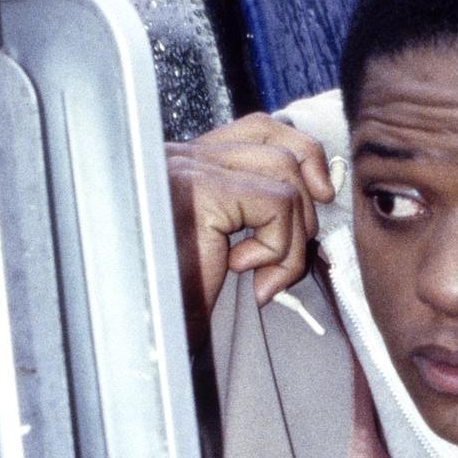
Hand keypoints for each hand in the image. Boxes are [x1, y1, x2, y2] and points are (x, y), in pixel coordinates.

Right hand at [167, 114, 334, 341]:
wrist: (137, 328)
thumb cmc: (172, 298)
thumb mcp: (221, 248)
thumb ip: (253, 213)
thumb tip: (319, 195)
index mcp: (187, 163)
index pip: (260, 129)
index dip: (302, 155)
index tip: (321, 196)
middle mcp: (184, 155)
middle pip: (281, 145)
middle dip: (304, 208)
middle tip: (282, 262)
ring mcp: (189, 167)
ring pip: (286, 178)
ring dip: (291, 238)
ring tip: (261, 274)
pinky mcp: (201, 190)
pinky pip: (276, 204)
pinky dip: (277, 247)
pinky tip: (242, 271)